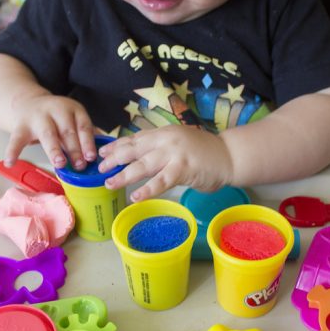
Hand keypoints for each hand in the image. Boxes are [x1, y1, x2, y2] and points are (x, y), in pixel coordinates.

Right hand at [4, 93, 96, 169]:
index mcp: (72, 109)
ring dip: (54, 149)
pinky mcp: (21, 125)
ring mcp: (37, 117)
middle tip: (80, 165)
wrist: (27, 101)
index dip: (88, 142)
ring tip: (59, 163)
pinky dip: (13, 151)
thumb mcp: (73, 118)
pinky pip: (16, 139)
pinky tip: (10, 163)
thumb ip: (86, 132)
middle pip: (67, 131)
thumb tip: (106, 150)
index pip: (83, 126)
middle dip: (74, 149)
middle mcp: (56, 110)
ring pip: (47, 134)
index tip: (92, 157)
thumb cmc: (56, 116)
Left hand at [98, 125, 233, 200]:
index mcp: (163, 133)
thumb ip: (160, 146)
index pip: (134, 138)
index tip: (101, 152)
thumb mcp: (178, 142)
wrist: (229, 156)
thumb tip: (136, 155)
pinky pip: (161, 181)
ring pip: (143, 165)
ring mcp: (174, 154)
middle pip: (133, 150)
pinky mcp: (183, 169)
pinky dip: (147, 190)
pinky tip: (135, 197)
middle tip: (99, 168)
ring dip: (124, 175)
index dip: (116, 146)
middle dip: (114, 159)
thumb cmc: (203, 152)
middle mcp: (166, 140)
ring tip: (110, 183)